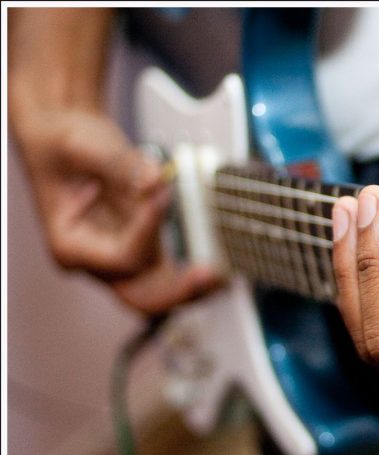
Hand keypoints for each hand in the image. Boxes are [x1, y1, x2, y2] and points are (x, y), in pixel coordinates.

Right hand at [13, 107, 220, 313]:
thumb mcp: (86, 145)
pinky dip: (193, 277)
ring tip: (224, 278)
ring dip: (192, 290)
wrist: (63, 140)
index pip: (123, 256)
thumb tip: (155, 179)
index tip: (162, 192)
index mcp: (71, 245)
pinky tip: (220, 271)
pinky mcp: (142, 251)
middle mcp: (96, 262)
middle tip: (209, 274)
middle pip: (141, 298)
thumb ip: (121, 164)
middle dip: (177, 291)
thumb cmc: (66, 146)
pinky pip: (170, 277)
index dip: (148, 228)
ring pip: (160, 295)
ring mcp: (120, 261)